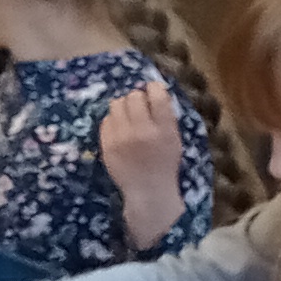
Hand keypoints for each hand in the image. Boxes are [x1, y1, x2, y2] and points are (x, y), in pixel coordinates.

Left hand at [102, 77, 187, 245]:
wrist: (148, 192)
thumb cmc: (164, 164)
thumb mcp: (174, 140)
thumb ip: (166, 116)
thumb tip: (154, 89)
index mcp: (164, 129)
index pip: (157, 93)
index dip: (154, 89)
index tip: (153, 92)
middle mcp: (142, 131)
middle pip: (133, 96)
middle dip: (137, 99)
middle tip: (139, 108)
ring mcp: (122, 138)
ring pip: (116, 104)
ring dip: (123, 107)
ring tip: (128, 118)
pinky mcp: (107, 144)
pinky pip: (106, 119)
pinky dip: (113, 121)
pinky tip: (120, 130)